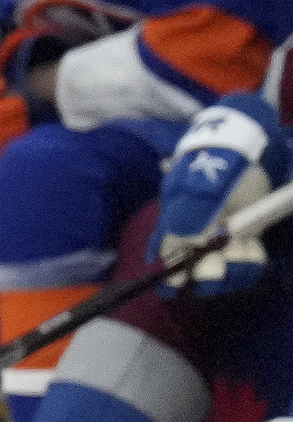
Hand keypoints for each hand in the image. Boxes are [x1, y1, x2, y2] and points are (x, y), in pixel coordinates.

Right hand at [155, 95, 285, 294]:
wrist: (257, 135)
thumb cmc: (226, 153)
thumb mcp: (207, 176)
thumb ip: (195, 205)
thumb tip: (182, 240)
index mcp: (177, 216)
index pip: (164, 253)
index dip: (168, 273)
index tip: (178, 286)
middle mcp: (197, 229)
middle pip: (194, 267)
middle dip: (209, 274)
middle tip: (225, 265)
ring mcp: (223, 231)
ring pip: (221, 266)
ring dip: (234, 270)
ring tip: (247, 256)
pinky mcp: (246, 231)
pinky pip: (244, 259)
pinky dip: (250, 262)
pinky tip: (255, 252)